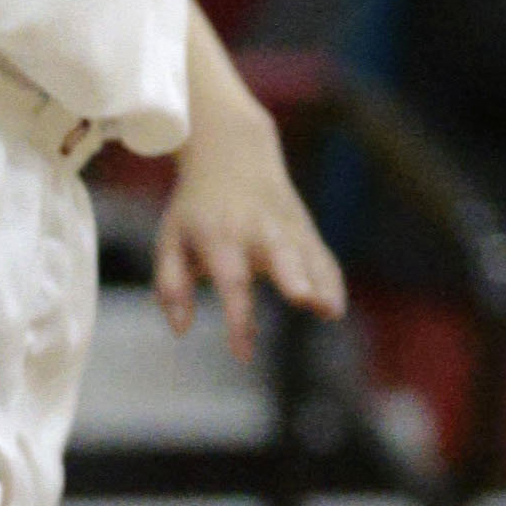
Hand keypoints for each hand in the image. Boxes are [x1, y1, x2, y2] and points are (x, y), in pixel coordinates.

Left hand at [155, 80, 343, 360]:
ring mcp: (284, 225)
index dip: (239, 318)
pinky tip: (334, 309)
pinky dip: (331, 279)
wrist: (232, 151)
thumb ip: (171, 286)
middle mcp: (256, 228)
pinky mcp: (303, 226)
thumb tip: (182, 330)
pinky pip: (321, 255)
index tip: (243, 354)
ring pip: (307, 254)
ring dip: (320, 281)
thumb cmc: (196, 207)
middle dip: (292, 275)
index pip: (231, 280)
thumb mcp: (170, 239)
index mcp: (218, 234)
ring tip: (330, 312)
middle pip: (278, 253)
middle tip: (301, 298)